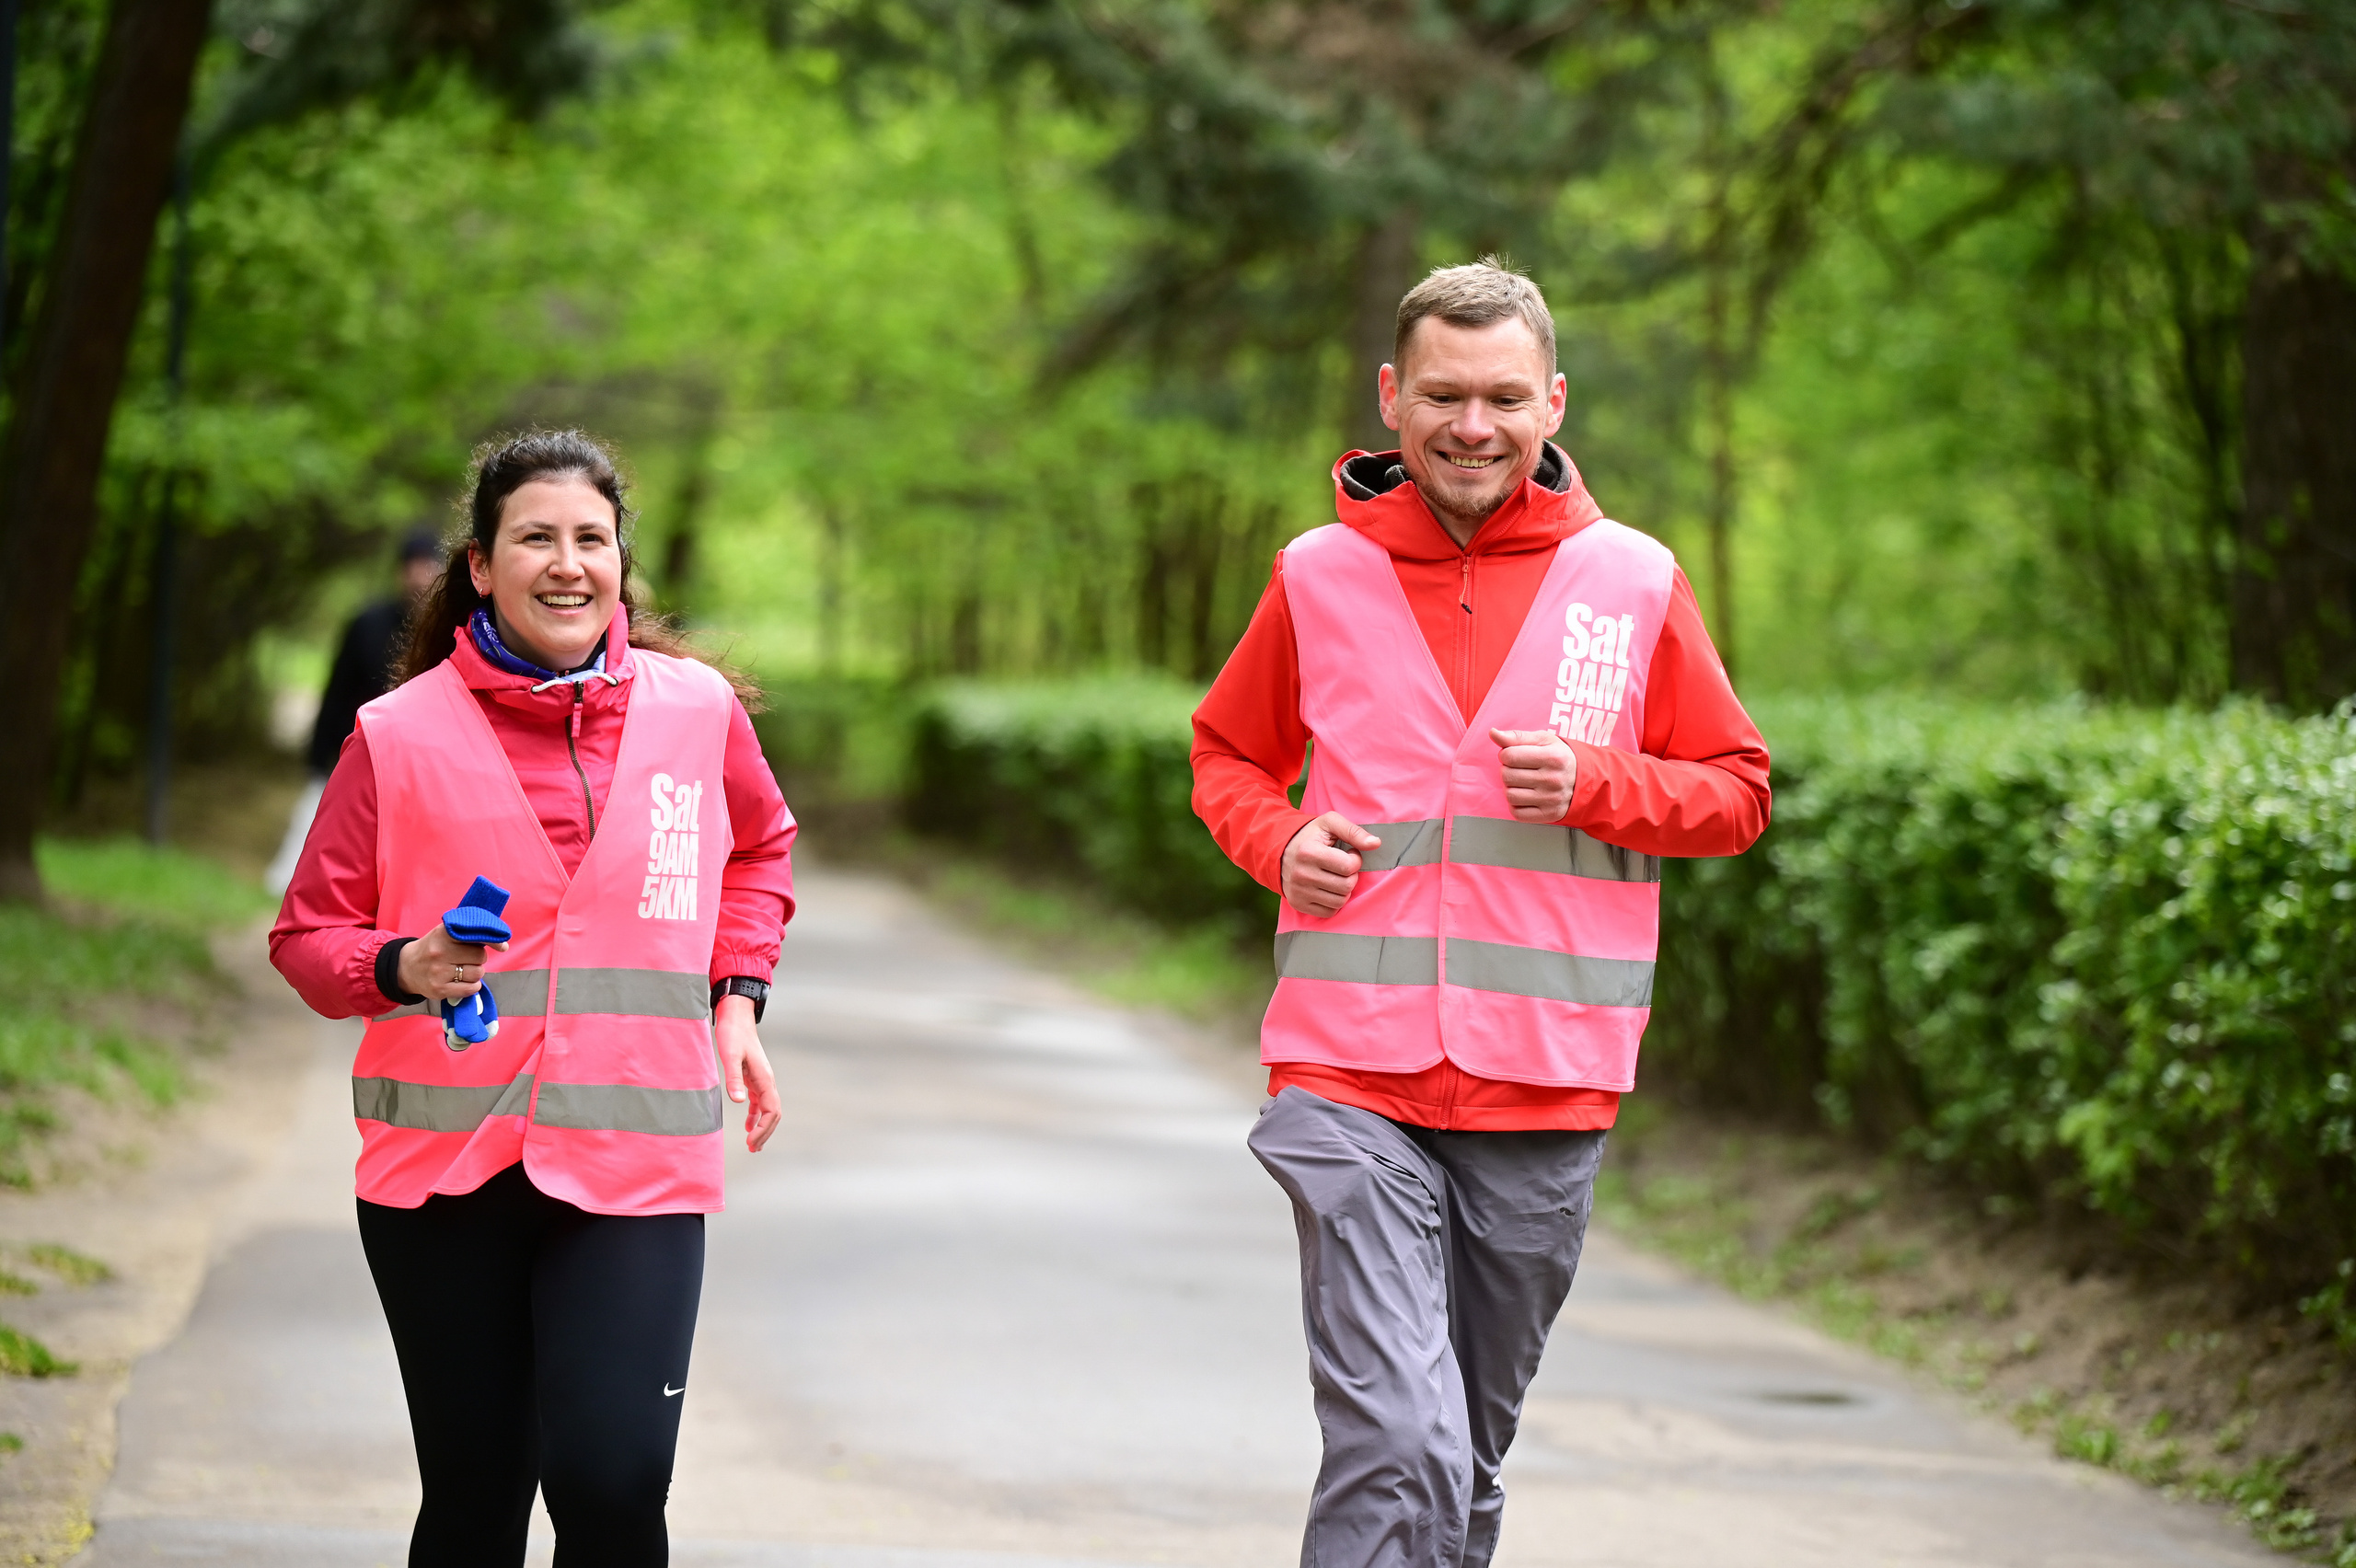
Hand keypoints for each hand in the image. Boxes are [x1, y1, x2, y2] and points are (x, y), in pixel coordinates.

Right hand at [396, 922, 508, 1003]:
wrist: (405, 967)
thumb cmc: (433, 948)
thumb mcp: (445, 933)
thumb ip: (469, 934)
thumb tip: (503, 945)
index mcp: (443, 935)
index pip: (475, 936)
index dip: (492, 941)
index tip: (502, 946)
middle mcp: (439, 953)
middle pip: (480, 957)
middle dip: (479, 958)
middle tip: (468, 959)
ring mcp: (438, 973)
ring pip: (477, 973)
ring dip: (476, 972)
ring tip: (464, 969)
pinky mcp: (439, 990)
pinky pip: (471, 989)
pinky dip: (472, 986)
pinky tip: (463, 981)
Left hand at [716, 994, 781, 1152]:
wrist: (736, 1017)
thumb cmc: (733, 1034)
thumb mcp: (730, 1055)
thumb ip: (734, 1078)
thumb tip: (738, 1102)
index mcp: (765, 1079)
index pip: (772, 1111)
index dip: (763, 1129)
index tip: (750, 1142)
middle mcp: (767, 1081)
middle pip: (774, 1114)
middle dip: (765, 1133)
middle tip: (752, 1149)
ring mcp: (762, 1080)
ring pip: (768, 1110)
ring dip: (762, 1127)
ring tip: (752, 1145)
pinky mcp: (754, 1077)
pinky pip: (759, 1102)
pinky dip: (755, 1116)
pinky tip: (747, 1125)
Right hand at [1281, 812, 1381, 918]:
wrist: (1280, 852)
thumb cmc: (1310, 836)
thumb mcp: (1329, 823)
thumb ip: (1353, 831)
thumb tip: (1375, 843)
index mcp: (1309, 852)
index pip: (1348, 866)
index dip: (1355, 859)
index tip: (1348, 853)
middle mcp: (1301, 874)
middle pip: (1346, 886)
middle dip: (1351, 876)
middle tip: (1342, 866)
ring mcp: (1299, 892)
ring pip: (1340, 901)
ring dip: (1344, 889)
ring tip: (1335, 877)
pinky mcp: (1298, 904)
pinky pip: (1330, 912)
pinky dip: (1334, 901)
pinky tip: (1328, 888)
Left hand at [1493, 728, 1577, 822]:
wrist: (1585, 780)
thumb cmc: (1559, 757)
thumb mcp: (1543, 740)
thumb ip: (1517, 737)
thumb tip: (1493, 733)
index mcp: (1552, 757)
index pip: (1509, 756)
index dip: (1506, 754)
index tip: (1515, 755)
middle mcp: (1553, 780)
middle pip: (1507, 776)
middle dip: (1508, 770)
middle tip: (1519, 769)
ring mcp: (1551, 799)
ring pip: (1510, 795)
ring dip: (1511, 788)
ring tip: (1522, 783)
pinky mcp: (1549, 815)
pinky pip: (1517, 814)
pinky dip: (1516, 805)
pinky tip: (1526, 796)